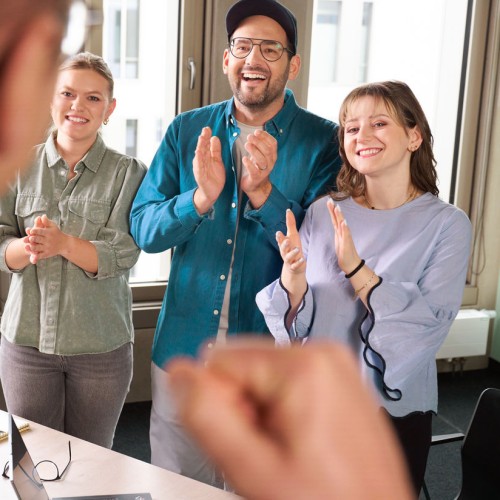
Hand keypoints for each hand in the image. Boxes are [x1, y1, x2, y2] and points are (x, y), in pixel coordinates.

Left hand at [24, 214, 66, 262]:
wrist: (65, 244)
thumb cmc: (57, 233)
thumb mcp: (53, 226)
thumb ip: (46, 221)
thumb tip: (42, 216)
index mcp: (49, 233)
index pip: (40, 231)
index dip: (34, 231)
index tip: (30, 231)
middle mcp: (48, 240)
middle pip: (37, 239)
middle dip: (31, 238)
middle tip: (28, 238)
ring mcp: (47, 248)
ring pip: (37, 248)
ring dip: (31, 247)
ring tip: (28, 246)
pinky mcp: (47, 254)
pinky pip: (40, 255)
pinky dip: (35, 255)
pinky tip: (31, 253)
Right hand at [168, 339, 412, 499]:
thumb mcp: (253, 469)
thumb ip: (206, 416)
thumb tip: (178, 373)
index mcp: (304, 364)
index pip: (219, 359)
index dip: (221, 404)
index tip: (246, 437)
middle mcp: (323, 352)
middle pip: (243, 363)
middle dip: (243, 406)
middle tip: (269, 449)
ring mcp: (334, 364)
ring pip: (261, 374)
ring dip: (261, 410)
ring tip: (286, 448)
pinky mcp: (336, 377)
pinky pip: (286, 380)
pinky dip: (281, 409)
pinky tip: (300, 441)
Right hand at [193, 127, 224, 213]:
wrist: (212, 191)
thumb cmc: (214, 176)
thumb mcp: (217, 161)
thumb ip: (215, 150)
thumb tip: (214, 137)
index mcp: (206, 157)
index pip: (205, 145)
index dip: (206, 137)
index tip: (208, 129)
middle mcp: (201, 161)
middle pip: (202, 148)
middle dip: (203, 139)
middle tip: (205, 130)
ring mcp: (199, 167)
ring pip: (199, 156)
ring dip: (200, 147)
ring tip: (201, 139)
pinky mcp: (199, 175)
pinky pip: (198, 167)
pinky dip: (198, 160)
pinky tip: (198, 154)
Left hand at [241, 130, 275, 207]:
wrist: (256, 186)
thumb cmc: (256, 167)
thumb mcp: (260, 155)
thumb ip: (260, 146)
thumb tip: (255, 133)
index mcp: (272, 156)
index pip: (273, 144)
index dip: (265, 136)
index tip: (256, 132)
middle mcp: (270, 163)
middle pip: (267, 150)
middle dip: (258, 142)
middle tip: (249, 137)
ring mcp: (264, 171)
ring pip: (262, 160)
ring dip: (254, 150)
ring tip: (246, 145)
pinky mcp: (256, 178)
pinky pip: (254, 171)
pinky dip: (249, 164)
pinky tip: (244, 159)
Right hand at [276, 209, 306, 320]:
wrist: (294, 267)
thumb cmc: (293, 248)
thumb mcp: (293, 236)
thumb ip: (290, 223)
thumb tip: (288, 210)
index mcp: (284, 244)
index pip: (280, 240)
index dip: (279, 237)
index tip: (279, 232)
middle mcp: (285, 252)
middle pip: (282, 248)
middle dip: (283, 244)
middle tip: (286, 239)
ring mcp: (290, 260)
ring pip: (289, 257)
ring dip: (292, 253)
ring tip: (297, 249)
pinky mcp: (295, 267)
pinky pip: (296, 266)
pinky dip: (299, 263)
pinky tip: (303, 260)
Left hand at [327, 198, 361, 274]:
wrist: (351, 264)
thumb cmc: (345, 253)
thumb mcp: (339, 241)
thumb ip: (339, 233)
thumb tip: (338, 225)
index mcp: (339, 232)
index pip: (334, 219)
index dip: (332, 211)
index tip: (329, 201)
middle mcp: (343, 233)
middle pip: (338, 219)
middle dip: (334, 210)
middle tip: (330, 200)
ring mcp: (346, 238)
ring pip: (342, 225)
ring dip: (340, 216)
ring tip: (337, 207)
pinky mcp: (347, 244)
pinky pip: (346, 235)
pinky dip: (345, 228)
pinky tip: (343, 222)